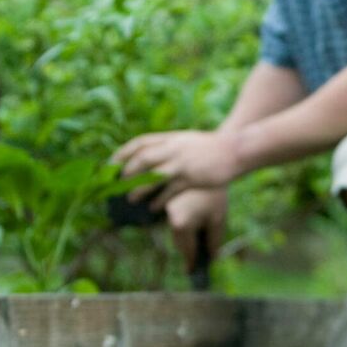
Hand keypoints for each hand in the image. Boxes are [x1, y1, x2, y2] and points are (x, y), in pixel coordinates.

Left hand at [112, 130, 241, 201]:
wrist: (235, 149)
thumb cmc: (212, 147)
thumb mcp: (188, 141)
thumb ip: (171, 147)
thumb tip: (153, 157)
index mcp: (172, 138)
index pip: (141, 142)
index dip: (124, 152)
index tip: (111, 161)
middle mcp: (174, 149)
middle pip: (143, 158)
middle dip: (127, 171)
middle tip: (117, 184)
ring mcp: (182, 163)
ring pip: (153, 175)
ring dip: (139, 188)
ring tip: (130, 199)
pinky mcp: (191, 177)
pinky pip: (170, 190)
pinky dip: (159, 200)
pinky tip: (153, 208)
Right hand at [162, 187, 225, 273]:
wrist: (209, 165)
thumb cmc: (214, 195)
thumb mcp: (217, 219)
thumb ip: (213, 241)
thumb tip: (211, 258)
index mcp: (181, 224)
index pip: (186, 250)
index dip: (191, 262)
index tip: (191, 271)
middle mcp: (168, 217)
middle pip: (178, 241)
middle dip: (188, 249)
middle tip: (197, 257)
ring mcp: (164, 207)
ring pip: (173, 229)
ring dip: (183, 236)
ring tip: (196, 237)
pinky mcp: (164, 199)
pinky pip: (171, 217)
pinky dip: (179, 222)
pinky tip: (190, 221)